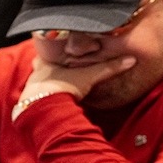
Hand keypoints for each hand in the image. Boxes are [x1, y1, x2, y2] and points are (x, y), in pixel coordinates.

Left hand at [18, 55, 135, 103]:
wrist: (46, 109)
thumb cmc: (64, 87)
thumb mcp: (90, 76)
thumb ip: (109, 68)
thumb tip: (130, 60)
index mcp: (46, 62)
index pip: (45, 53)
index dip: (51, 53)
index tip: (56, 53)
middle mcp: (36, 74)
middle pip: (39, 68)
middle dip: (47, 70)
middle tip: (56, 71)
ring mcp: (31, 90)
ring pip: (37, 84)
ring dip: (45, 85)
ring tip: (56, 88)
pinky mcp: (32, 104)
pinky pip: (37, 99)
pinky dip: (44, 100)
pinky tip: (51, 103)